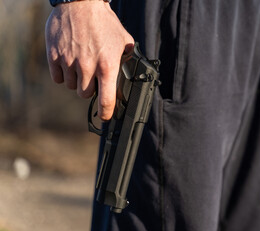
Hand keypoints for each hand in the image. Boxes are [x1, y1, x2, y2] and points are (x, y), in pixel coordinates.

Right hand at [45, 1, 133, 119]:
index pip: (106, 99)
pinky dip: (62, 74)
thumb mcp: (124, 41)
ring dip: (76, 81)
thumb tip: (132, 71)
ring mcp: (69, 62)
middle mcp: (88, 67)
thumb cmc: (104, 22)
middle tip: (92, 77)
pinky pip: (57, 78)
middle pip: (85, 94)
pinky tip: (68, 63)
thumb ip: (127, 59)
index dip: (106, 113)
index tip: (105, 117)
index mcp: (107, 66)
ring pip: (71, 86)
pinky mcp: (54, 56)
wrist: (80, 3)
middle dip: (90, 89)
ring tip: (81, 65)